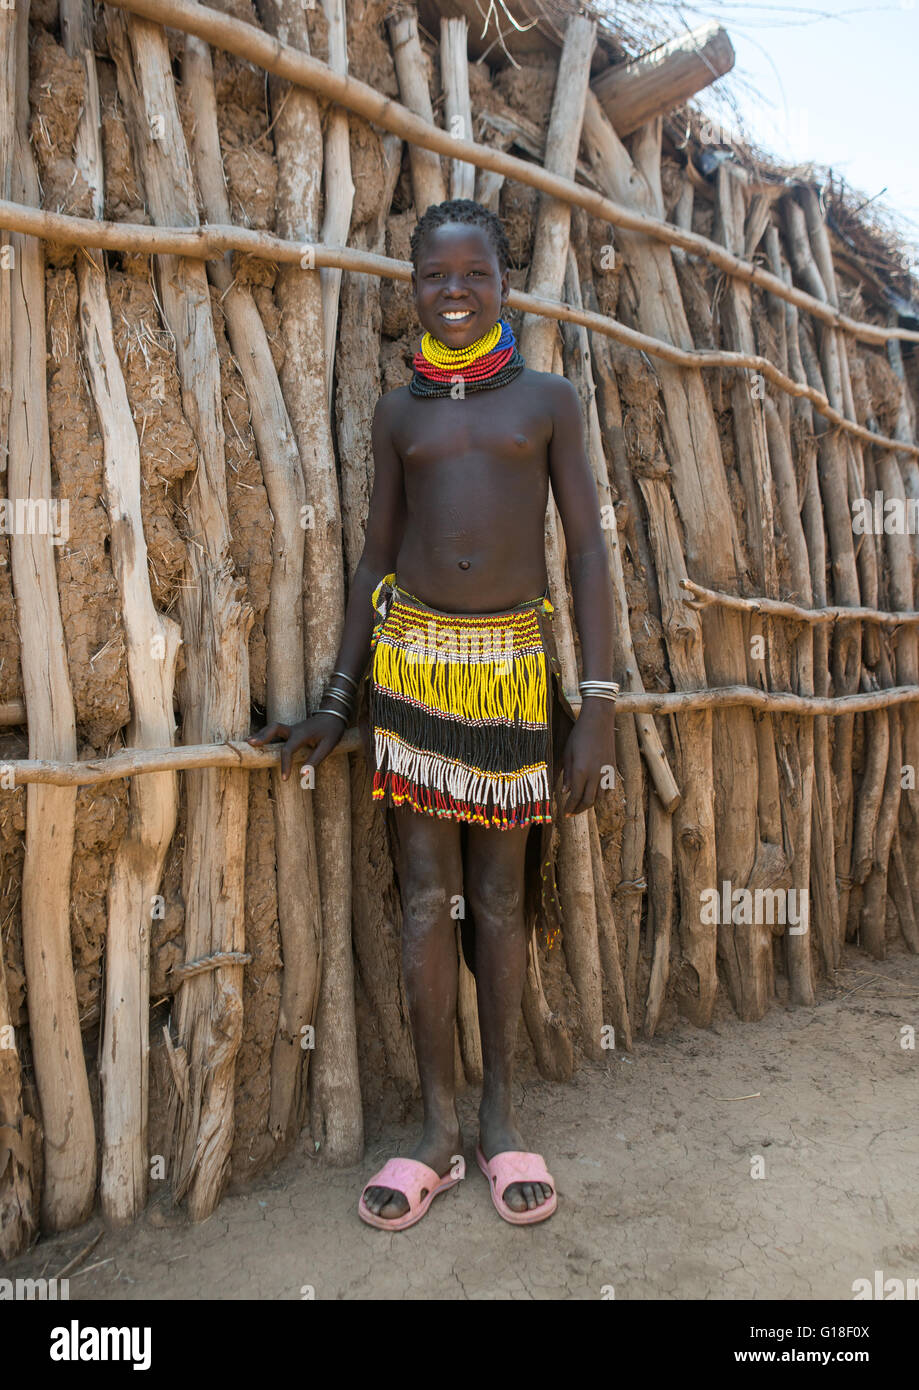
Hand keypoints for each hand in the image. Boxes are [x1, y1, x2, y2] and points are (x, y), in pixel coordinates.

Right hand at [247, 714, 344, 781]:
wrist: (335, 715)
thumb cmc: (332, 731)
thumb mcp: (328, 747)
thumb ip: (314, 760)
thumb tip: (303, 775)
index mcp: (302, 734)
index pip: (288, 749)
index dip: (285, 764)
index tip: (284, 779)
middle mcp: (294, 729)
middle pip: (274, 728)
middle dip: (262, 736)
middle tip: (250, 744)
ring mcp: (292, 728)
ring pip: (273, 728)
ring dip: (261, 734)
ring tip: (247, 742)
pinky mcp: (292, 730)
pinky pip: (276, 730)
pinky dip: (265, 734)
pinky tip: (257, 740)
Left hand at [560, 701, 615, 815]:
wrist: (598, 721)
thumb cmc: (578, 735)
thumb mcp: (567, 754)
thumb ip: (565, 774)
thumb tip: (564, 791)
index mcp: (580, 771)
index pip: (575, 797)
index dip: (569, 808)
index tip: (564, 814)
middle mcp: (594, 774)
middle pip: (588, 801)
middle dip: (578, 810)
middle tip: (571, 813)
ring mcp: (605, 772)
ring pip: (600, 797)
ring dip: (590, 804)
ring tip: (581, 804)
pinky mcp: (612, 768)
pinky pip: (608, 788)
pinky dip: (602, 795)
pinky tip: (595, 794)